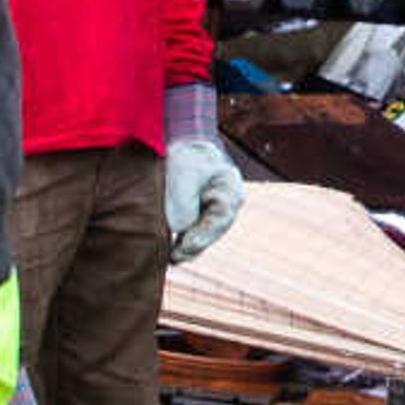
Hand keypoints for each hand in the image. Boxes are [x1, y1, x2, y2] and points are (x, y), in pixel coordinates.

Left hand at [164, 135, 245, 261]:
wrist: (184, 146)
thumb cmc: (185, 155)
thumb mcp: (182, 174)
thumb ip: (184, 202)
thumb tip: (181, 228)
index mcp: (230, 186)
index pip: (221, 215)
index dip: (204, 232)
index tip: (186, 243)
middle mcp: (230, 200)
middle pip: (216, 229)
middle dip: (196, 244)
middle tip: (176, 257)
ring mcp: (219, 209)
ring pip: (208, 233)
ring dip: (191, 247)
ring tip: (173, 259)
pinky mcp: (205, 214)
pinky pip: (200, 232)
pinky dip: (188, 242)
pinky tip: (175, 253)